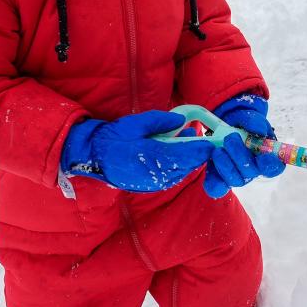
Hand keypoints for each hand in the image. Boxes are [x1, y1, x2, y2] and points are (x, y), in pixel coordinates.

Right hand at [61, 110, 212, 192]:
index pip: (187, 155)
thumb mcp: (136, 123)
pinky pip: (173, 176)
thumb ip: (161, 121)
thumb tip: (181, 121)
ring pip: (182, 171)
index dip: (202, 148)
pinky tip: (179, 152)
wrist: (94, 157)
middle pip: (188, 165)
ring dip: (190, 159)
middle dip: (199, 153)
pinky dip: (180, 165)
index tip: (212, 141)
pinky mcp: (151, 185)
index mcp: (153, 157)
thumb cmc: (114, 138)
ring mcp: (154, 182)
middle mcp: (157, 173)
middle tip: (207, 139)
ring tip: (192, 140)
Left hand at [203, 94, 285, 198]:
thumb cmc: (243, 125)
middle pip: (251, 172)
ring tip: (218, 150)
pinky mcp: (221, 179)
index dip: (271, 166)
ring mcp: (238, 176)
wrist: (227, 127)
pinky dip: (213, 175)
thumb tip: (260, 131)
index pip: (274, 167)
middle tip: (231, 138)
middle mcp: (254, 170)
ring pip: (235, 180)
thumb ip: (255, 122)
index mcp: (266, 157)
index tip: (265, 158)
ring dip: (225, 165)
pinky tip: (211, 162)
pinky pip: (217, 186)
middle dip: (241, 156)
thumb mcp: (249, 118)